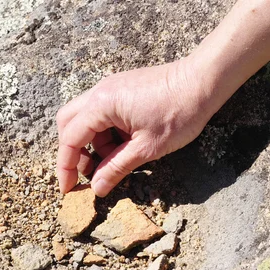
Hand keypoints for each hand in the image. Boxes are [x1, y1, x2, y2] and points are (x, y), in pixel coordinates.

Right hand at [56, 58, 216, 196]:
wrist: (204, 81)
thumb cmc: (179, 113)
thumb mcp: (146, 149)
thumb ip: (116, 168)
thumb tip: (97, 188)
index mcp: (101, 105)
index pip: (70, 139)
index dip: (66, 167)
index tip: (68, 189)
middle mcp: (99, 92)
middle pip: (68, 123)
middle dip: (72, 151)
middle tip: (86, 173)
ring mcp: (110, 88)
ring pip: (84, 118)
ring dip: (91, 143)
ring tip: (113, 161)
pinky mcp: (121, 88)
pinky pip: (101, 112)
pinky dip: (104, 132)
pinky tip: (123, 145)